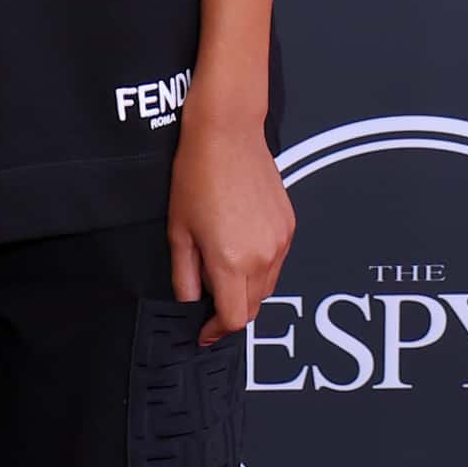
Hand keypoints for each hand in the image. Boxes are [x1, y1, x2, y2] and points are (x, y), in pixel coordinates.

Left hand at [168, 102, 294, 346]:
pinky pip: (276, 262)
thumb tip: (190, 303)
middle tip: (208, 299)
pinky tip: (238, 247)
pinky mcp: (289, 227)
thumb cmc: (197, 176)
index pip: (233, 318)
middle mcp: (263, 256)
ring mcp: (280, 242)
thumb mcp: (178, 233)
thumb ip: (185, 277)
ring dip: (246, 290)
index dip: (216, 331)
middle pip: (253, 307)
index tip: (203, 331)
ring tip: (221, 267)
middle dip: (230, 311)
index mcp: (231, 262)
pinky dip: (259, 268)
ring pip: (267, 287)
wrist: (227, 135)